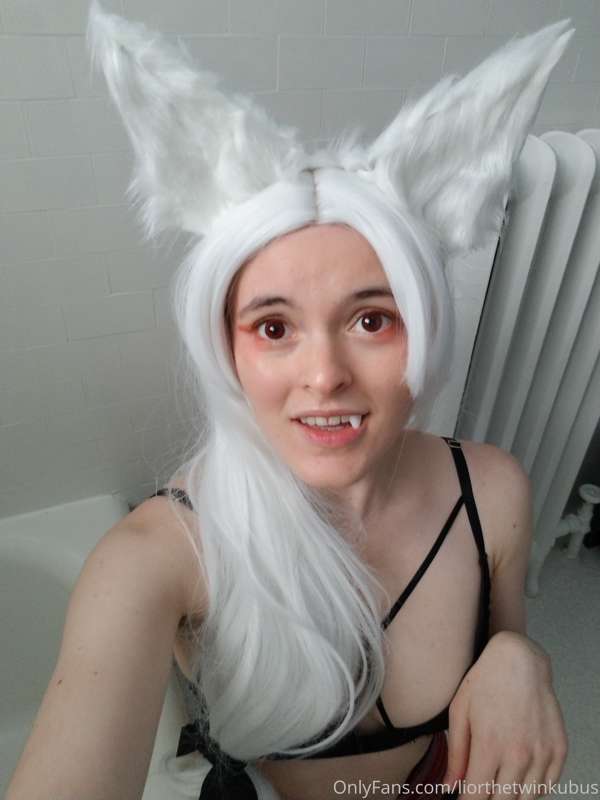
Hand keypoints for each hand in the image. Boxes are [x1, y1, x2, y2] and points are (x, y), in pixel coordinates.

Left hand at [441, 631, 567, 798]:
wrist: (520, 659)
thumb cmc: (485, 682)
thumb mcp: (459, 712)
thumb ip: (456, 753)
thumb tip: (449, 787)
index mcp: (489, 745)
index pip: (477, 797)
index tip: (463, 799)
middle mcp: (518, 753)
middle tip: (480, 789)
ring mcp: (542, 752)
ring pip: (526, 798)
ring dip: (509, 797)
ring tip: (497, 784)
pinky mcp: (558, 749)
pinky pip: (546, 786)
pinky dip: (532, 789)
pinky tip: (518, 779)